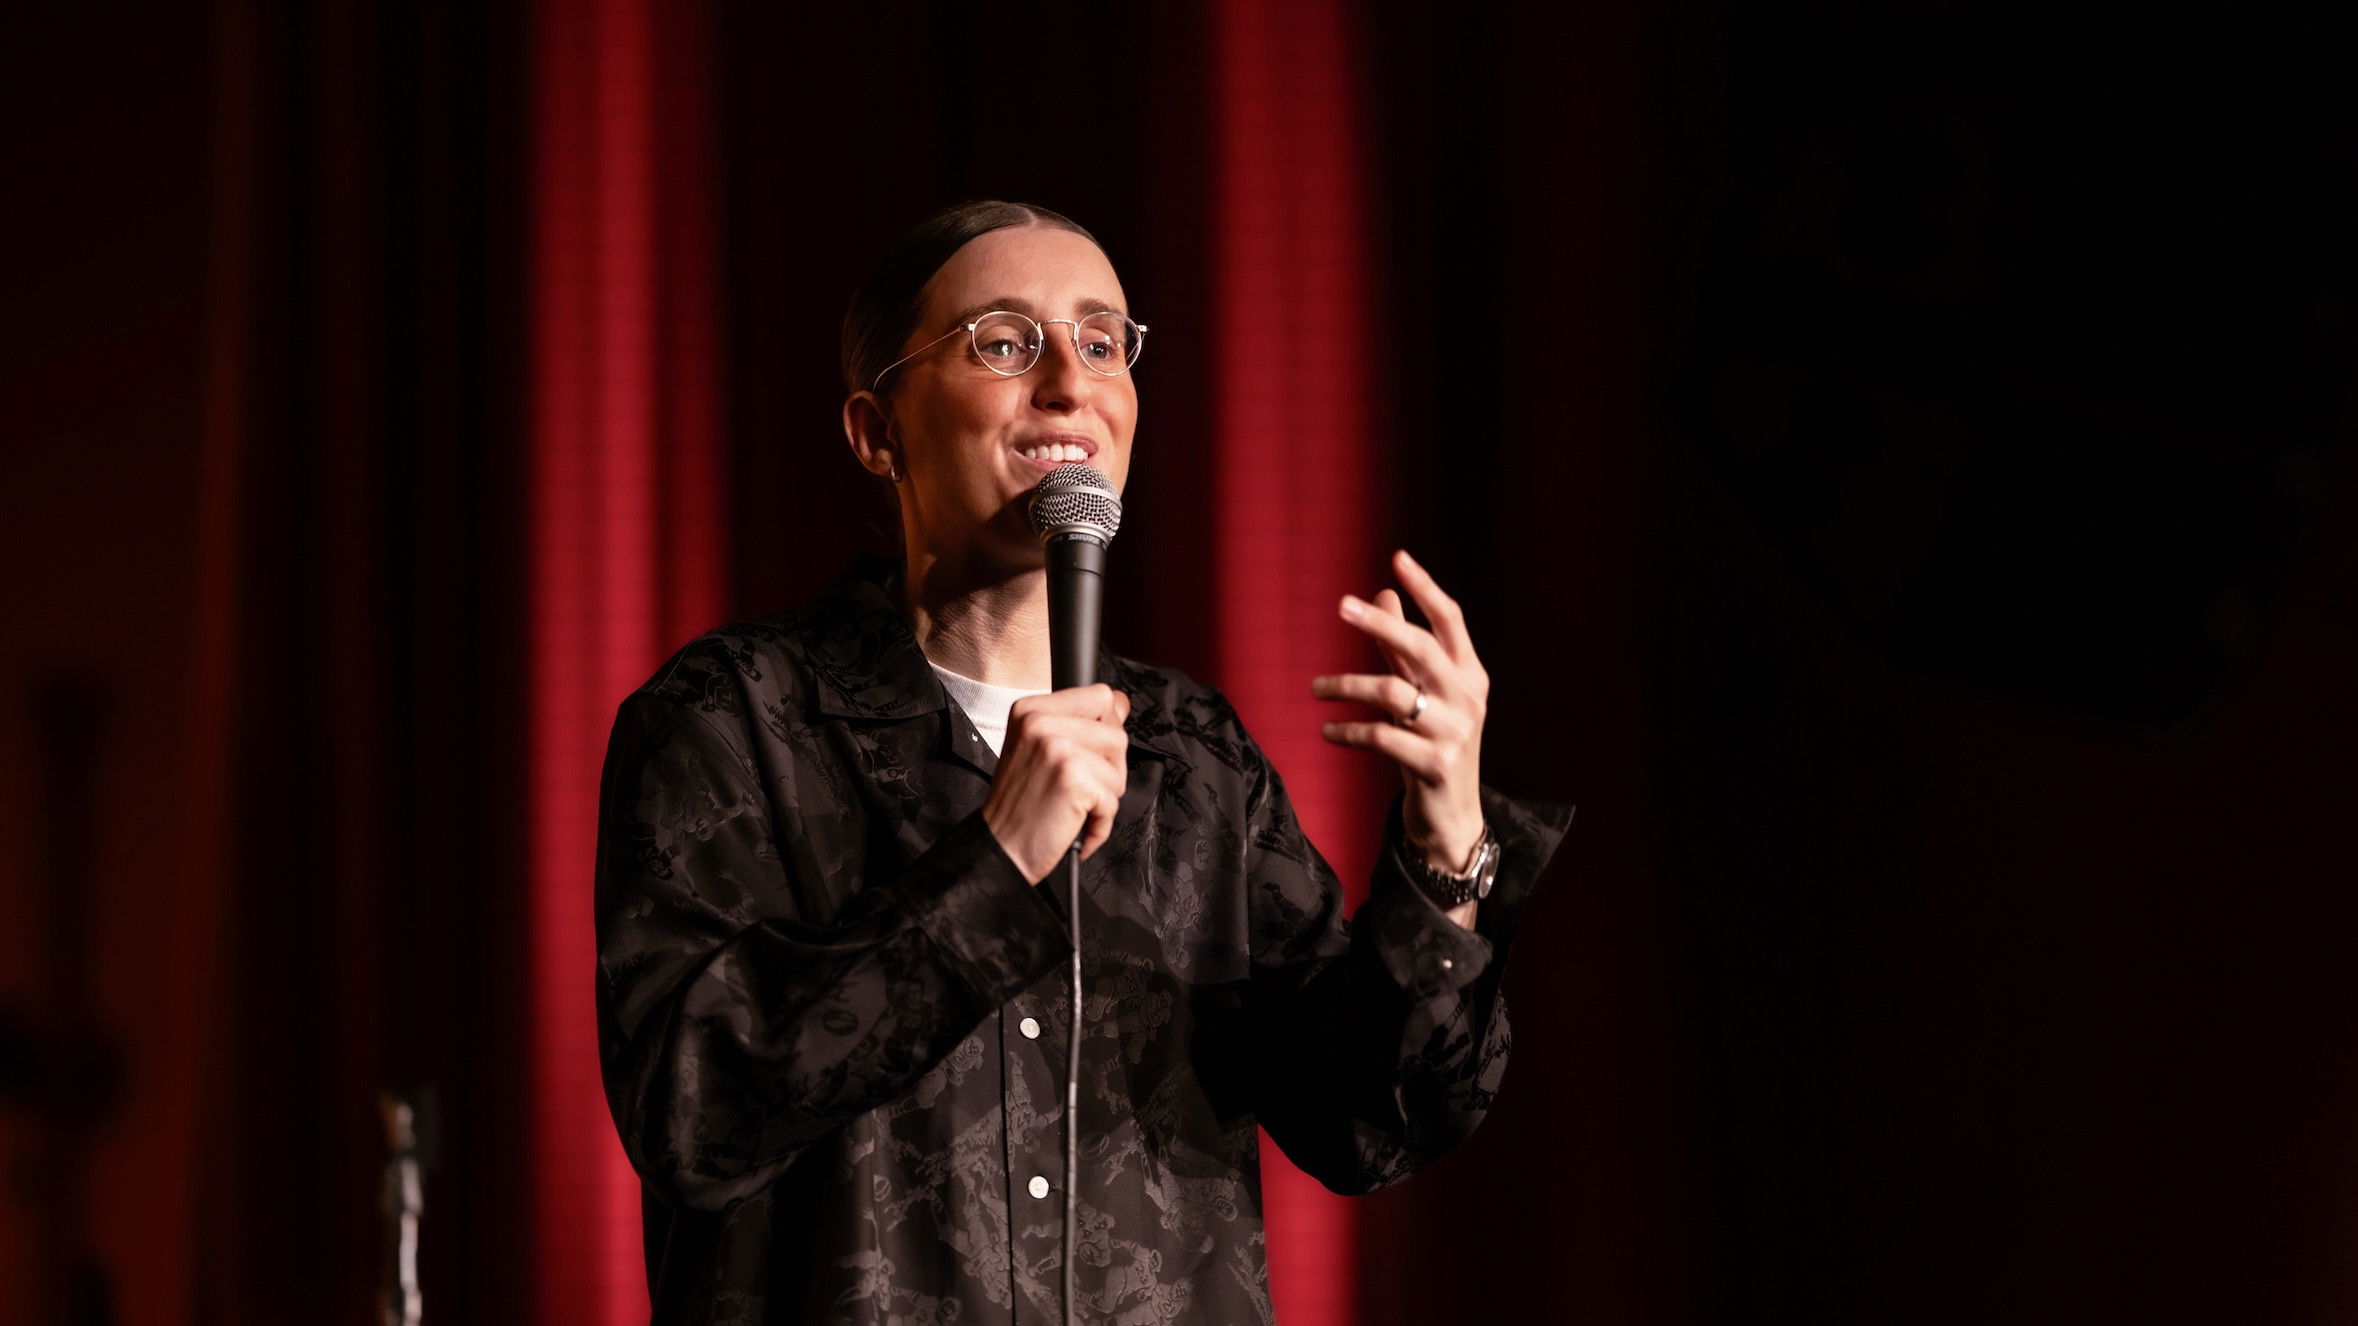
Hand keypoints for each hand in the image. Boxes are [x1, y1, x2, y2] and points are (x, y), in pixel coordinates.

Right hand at [982, 683, 1130, 882]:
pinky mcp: (1073, 778)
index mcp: (1031, 710)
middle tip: (1072, 787)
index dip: (1104, 730)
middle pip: (1117, 734)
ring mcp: (1057, 748)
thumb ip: (1081, 722)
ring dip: (1104, 796)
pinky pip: (1113, 799)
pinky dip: (1100, 822)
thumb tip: (1121, 702)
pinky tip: (1072, 822)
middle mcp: (1040, 723)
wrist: (1000, 848)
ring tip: (1071, 804)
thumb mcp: (1040, 749)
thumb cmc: (1020, 805)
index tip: (1084, 755)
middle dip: (1107, 770)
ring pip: (1119, 768)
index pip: (1100, 697)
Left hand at [1313, 550, 1488, 878]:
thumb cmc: (1432, 744)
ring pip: (1393, 693)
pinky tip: (1327, 729)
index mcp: (1469, 674)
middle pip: (1422, 648)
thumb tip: (1382, 594)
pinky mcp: (1435, 765)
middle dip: (1380, 624)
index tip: (1398, 558)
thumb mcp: (1422, 693)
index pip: (1451, 621)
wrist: (1450, 817)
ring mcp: (1454, 733)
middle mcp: (1467, 698)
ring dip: (1347, 685)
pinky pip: (1382, 736)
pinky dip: (1349, 730)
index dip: (1426, 588)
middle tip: (1341, 605)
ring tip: (1315, 688)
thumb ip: (1402, 648)